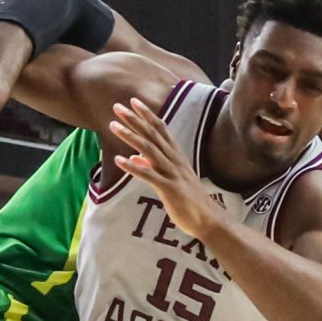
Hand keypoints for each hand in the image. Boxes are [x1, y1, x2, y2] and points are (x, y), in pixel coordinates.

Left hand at [108, 98, 216, 242]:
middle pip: (152, 134)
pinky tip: (118, 160)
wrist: (208, 219)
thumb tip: (135, 157)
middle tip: (117, 106)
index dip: (147, 115)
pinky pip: (148, 175)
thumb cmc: (189, 199)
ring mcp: (172, 173)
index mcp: (176, 155)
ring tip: (113, 126)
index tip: (133, 101)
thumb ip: (153, 166)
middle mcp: (174, 160)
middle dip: (134, 119)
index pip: (161, 129)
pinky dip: (133, 166)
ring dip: (130, 136)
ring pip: (149, 150)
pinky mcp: (169, 188)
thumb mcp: (170, 178)